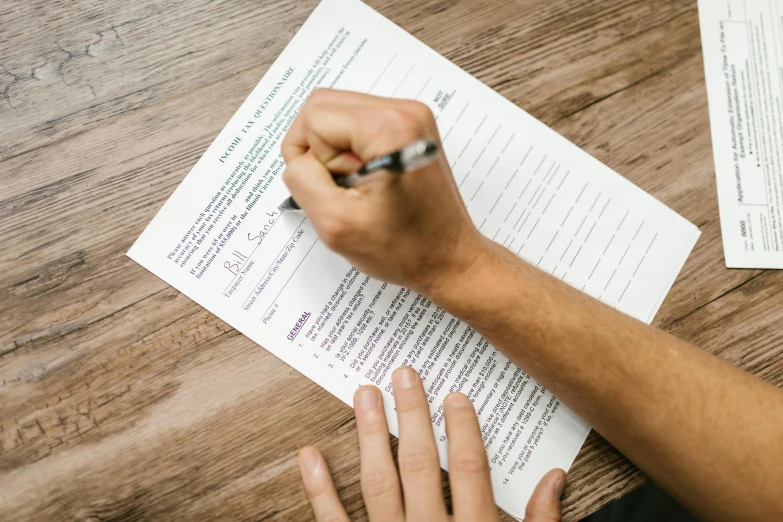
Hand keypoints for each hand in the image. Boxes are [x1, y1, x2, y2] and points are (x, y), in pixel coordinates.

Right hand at [281, 89, 488, 297]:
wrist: (449, 259)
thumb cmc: (405, 249)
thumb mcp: (336, 223)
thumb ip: (302, 180)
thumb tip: (298, 158)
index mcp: (390, 128)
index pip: (314, 117)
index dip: (310, 158)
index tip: (337, 190)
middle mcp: (405, 111)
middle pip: (324, 106)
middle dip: (320, 151)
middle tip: (345, 188)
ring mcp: (410, 116)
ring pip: (338, 115)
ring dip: (335, 153)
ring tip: (360, 187)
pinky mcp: (409, 127)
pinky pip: (356, 125)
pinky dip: (351, 153)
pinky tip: (370, 182)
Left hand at [297, 366, 565, 520]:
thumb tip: (556, 476)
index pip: (472, 471)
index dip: (464, 429)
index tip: (455, 393)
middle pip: (421, 466)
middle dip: (412, 416)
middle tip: (403, 375)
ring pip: (378, 484)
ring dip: (369, 436)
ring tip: (363, 394)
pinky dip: (319, 490)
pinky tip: (309, 454)